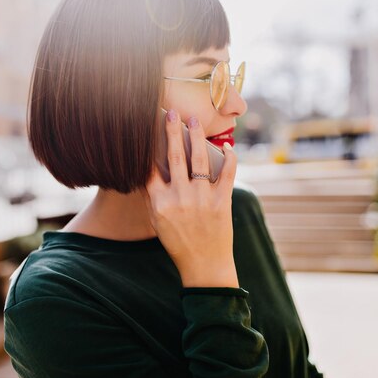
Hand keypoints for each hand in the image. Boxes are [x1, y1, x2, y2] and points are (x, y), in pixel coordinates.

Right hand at [142, 109, 238, 287]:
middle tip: (172, 113)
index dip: (149, 145)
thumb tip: (150, 171)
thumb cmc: (178, 242)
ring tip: (193, 121)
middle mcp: (179, 196)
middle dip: (172, 131)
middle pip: (174, 156)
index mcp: (160, 201)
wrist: (204, 264)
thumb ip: (153, 196)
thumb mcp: (157, 221)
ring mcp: (202, 198)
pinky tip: (227, 146)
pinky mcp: (222, 201)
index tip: (148, 126)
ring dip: (197, 136)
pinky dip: (229, 158)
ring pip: (199, 159)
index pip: (150, 167)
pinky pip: (227, 173)